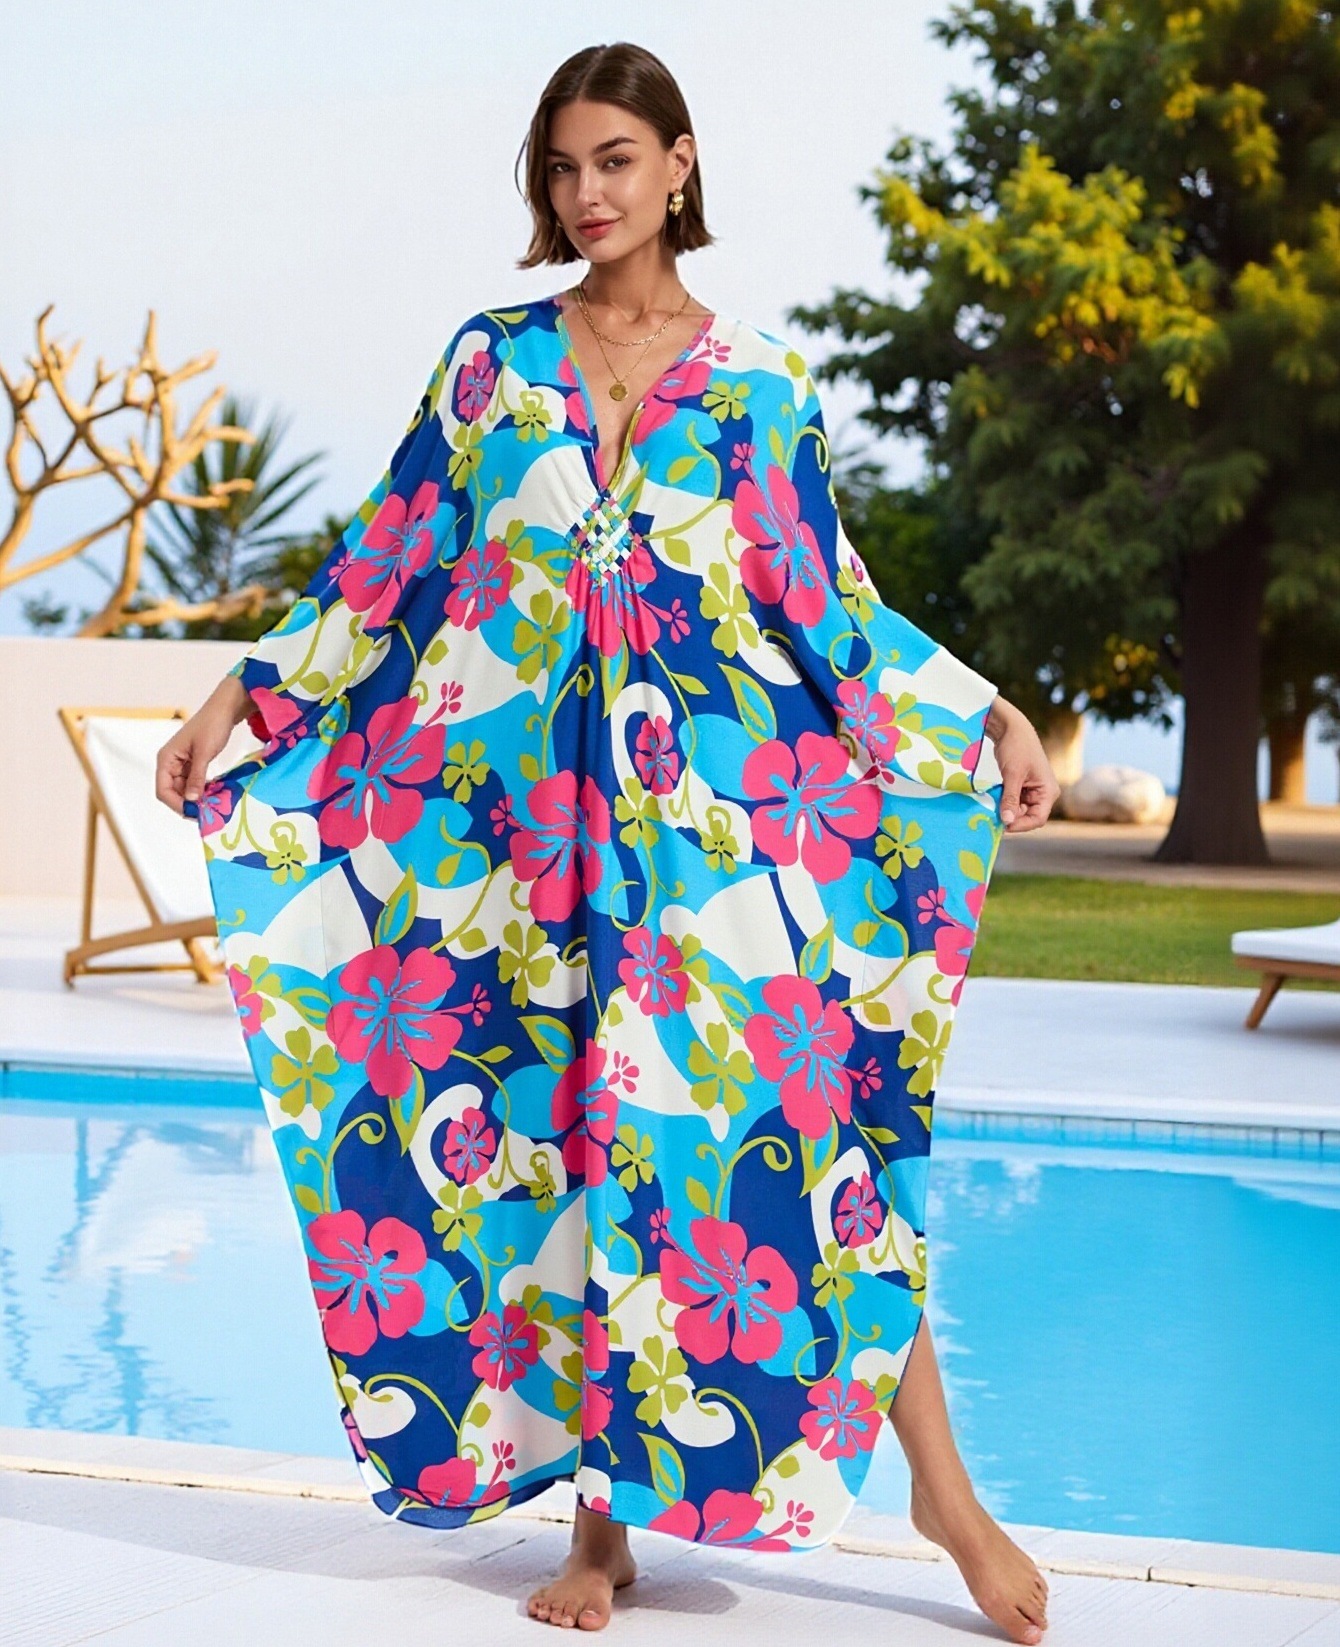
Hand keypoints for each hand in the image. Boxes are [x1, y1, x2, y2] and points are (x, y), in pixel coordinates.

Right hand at [155, 675, 253, 815]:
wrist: (224, 710)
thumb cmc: (212, 725)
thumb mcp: (204, 753)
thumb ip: (197, 777)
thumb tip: (191, 800)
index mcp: (166, 759)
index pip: (163, 790)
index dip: (176, 804)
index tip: (194, 812)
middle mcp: (170, 763)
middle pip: (173, 793)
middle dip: (188, 803)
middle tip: (207, 813)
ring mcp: (182, 765)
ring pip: (185, 790)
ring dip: (197, 798)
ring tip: (212, 805)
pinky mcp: (193, 765)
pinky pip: (194, 783)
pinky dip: (203, 790)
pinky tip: (214, 795)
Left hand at [984, 696, 1059, 832]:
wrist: (1010, 728)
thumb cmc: (1016, 747)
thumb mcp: (1012, 775)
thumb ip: (1010, 800)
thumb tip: (1007, 822)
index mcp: (1048, 792)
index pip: (1038, 819)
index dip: (1021, 825)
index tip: (1002, 825)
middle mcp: (1043, 794)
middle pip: (1027, 816)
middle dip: (1010, 816)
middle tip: (992, 814)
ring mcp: (1032, 791)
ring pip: (1018, 810)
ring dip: (1005, 809)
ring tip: (992, 804)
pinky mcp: (1021, 787)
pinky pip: (1013, 802)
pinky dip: (1002, 802)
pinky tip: (993, 798)